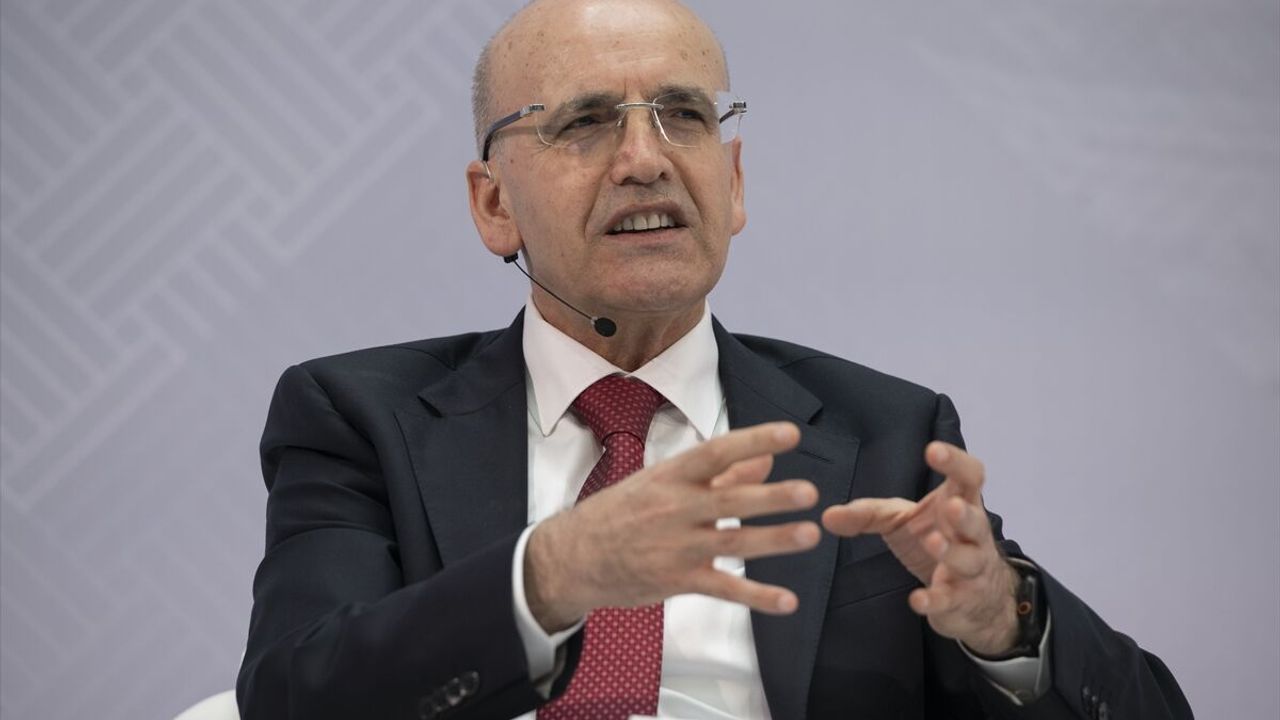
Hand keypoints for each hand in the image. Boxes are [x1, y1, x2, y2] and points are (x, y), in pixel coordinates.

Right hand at [525, 422, 821, 631]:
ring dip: (774, 540)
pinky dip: (757, 596)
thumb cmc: (622, 512)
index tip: (790, 435)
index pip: (717, 452)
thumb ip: (722, 473)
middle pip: (730, 500)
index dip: (754, 440)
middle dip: (771, 497)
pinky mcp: (678, 581)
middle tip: (809, 492)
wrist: (574, 556)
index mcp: (672, 477)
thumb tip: (767, 459)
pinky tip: (787, 600)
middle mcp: (676, 508)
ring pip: (733, 543)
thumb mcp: (663, 482)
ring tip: (809, 534)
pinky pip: (724, 590)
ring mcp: (677, 547)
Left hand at [821, 441, 1018, 654]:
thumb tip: (826, 516)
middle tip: (949, 507)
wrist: (969, 594)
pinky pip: (950, 599)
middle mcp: (972, 534)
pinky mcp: (962, 600)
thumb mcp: (898, 521)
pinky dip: (934, 600)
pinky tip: (916, 600)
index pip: (968, 476)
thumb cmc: (934, 540)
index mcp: (959, 502)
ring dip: (952, 552)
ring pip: (969, 560)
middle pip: (977, 520)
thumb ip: (865, 514)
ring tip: (933, 543)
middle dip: (965, 514)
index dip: (955, 461)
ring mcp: (972, 568)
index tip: (932, 449)